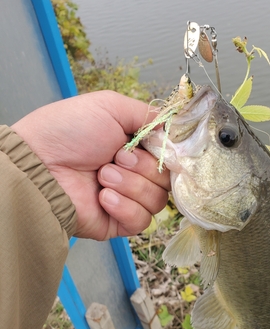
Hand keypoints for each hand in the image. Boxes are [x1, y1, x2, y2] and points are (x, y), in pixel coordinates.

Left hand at [12, 91, 169, 239]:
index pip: (170, 156)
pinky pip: (141, 221)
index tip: (155, 145)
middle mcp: (134, 173)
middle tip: (116, 157)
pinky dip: (124, 207)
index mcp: (135, 147)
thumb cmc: (68, 131)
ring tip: (102, 175)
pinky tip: (102, 197)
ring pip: (157, 200)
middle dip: (143, 167)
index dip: (167, 153)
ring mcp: (127, 199)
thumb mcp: (110, 106)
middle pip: (167, 179)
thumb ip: (148, 114)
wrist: (40, 165)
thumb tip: (172, 130)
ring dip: (131, 185)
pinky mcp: (117, 222)